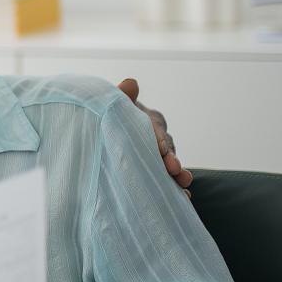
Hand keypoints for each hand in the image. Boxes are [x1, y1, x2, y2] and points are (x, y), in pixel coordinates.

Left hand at [116, 78, 191, 195]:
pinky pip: (167, 177)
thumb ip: (121, 96)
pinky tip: (183, 198)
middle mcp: (156, 135)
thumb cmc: (106, 118)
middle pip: (166, 146)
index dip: (158, 139)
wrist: (98, 134)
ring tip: (183, 186)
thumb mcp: (111, 105)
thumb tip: (129, 84)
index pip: (154, 127)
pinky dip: (175, 186)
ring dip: (178, 175)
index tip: (161, 151)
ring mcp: (157, 153)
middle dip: (171, 159)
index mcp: (146, 117)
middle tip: (175, 171)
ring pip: (170, 162)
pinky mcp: (155, 168)